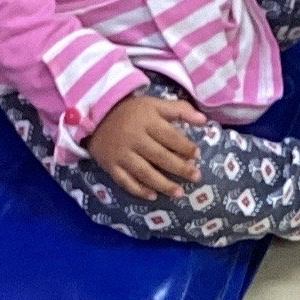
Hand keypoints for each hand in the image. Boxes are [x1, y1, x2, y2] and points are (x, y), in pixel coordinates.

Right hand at [84, 89, 206, 198]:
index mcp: (147, 121)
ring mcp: (121, 154)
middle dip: (180, 168)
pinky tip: (152, 196)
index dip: (185, 147)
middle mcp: (134, 139)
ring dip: (163, 184)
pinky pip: (125, 181)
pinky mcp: (110, 166)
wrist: (95, 115)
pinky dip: (139, 190)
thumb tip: (203, 120)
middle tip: (196, 177)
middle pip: (160, 157)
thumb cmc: (131, 111)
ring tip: (179, 194)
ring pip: (144, 172)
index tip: (197, 155)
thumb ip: (179, 110)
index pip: (170, 136)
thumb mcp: (155, 104)